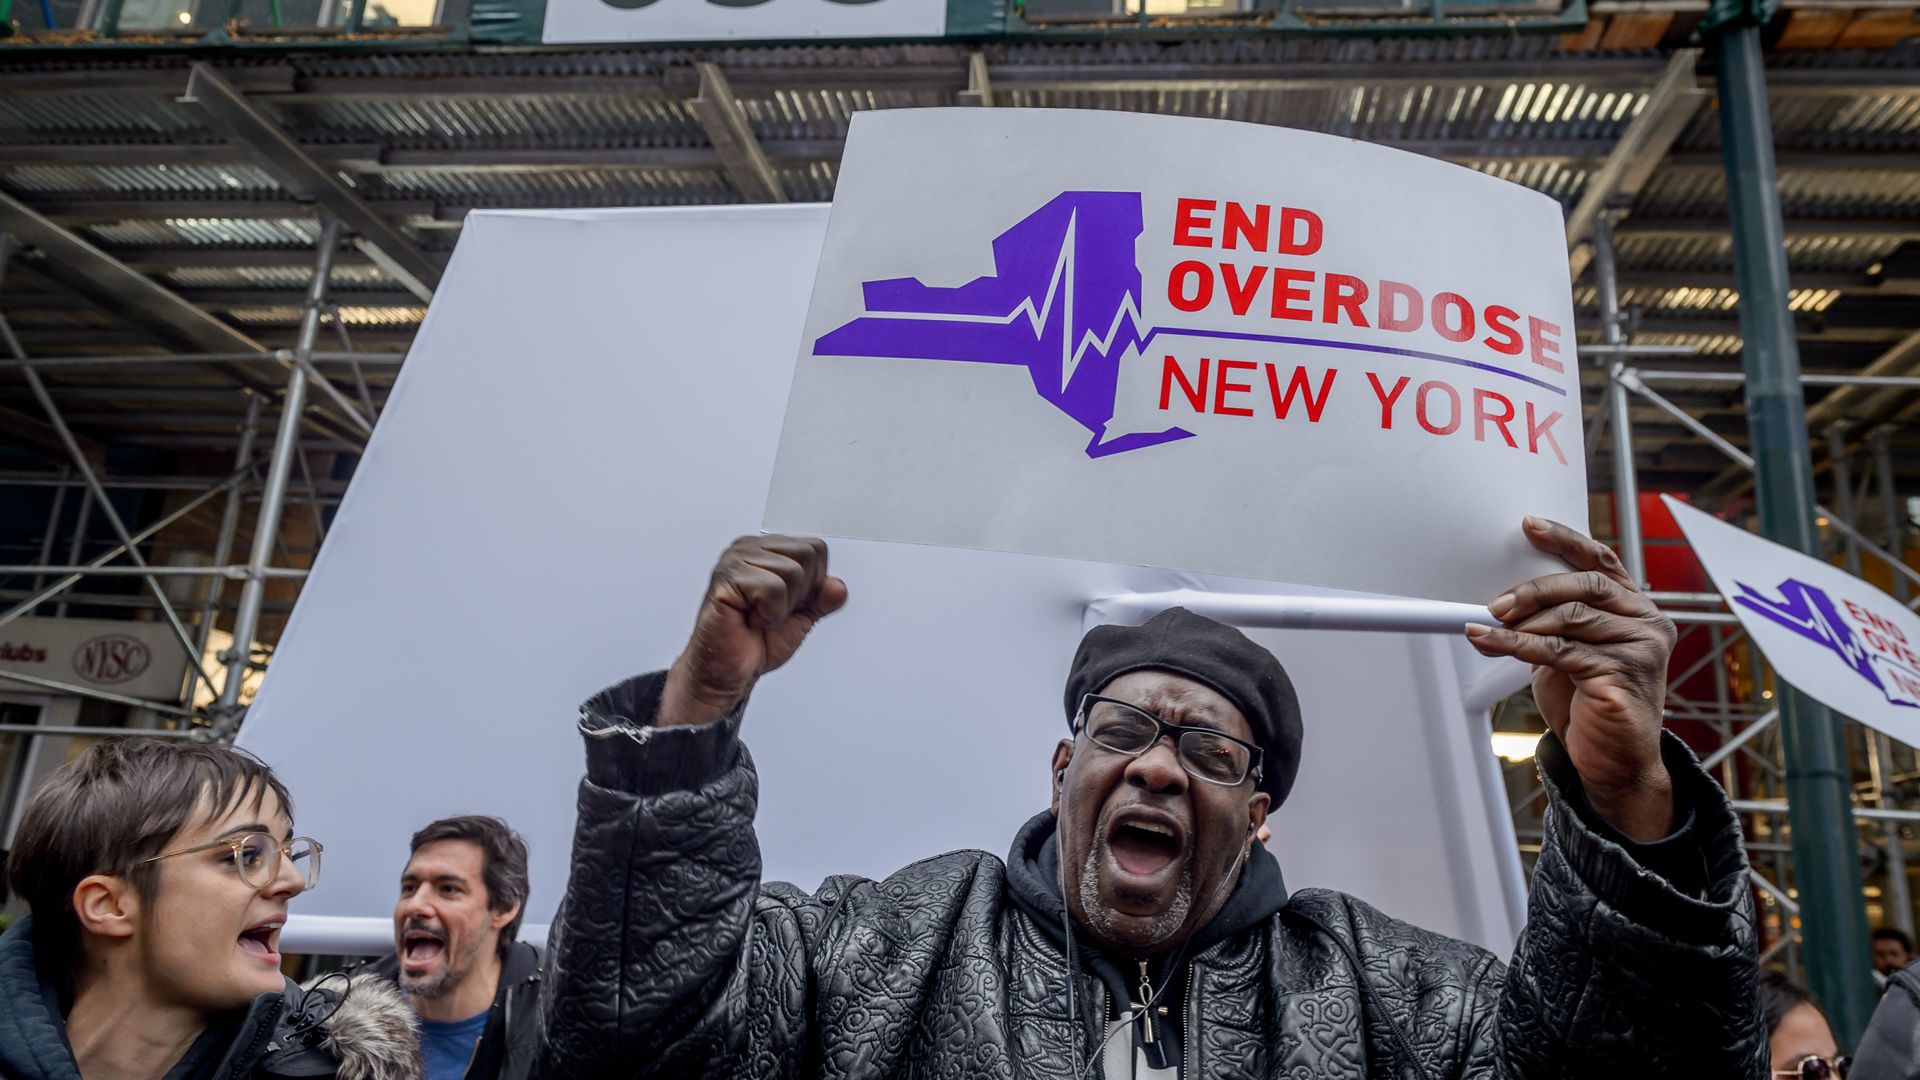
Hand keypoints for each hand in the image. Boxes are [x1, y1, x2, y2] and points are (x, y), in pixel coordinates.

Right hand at [657, 535, 847, 727]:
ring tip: (759, 616)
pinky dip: (769, 614)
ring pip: (792, 572)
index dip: (813, 584)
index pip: (815, 548)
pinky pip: (772, 588)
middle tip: (772, 611)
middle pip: (808, 554)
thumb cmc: (757, 642)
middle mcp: (749, 548)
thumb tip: (837, 586)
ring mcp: (735, 559)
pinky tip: (750, 619)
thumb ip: (823, 599)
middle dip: (800, 594)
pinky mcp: (726, 578)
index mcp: (768, 549)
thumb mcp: (803, 617)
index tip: (788, 604)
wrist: (729, 671)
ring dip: (782, 607)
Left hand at [1464, 517, 1677, 840]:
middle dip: (1535, 589)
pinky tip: (1492, 643)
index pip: (1602, 561)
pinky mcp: (1622, 676)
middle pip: (1587, 585)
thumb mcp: (1569, 651)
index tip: (1529, 526)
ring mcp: (1641, 649)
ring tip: (1487, 626)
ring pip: (1572, 618)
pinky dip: (1518, 645)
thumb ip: (1550, 621)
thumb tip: (1498, 602)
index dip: (1565, 540)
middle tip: (1496, 603)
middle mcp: (1647, 623)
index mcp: (1636, 608)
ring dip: (1521, 622)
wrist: (1614, 762)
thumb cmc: (1591, 704)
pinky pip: (1561, 651)